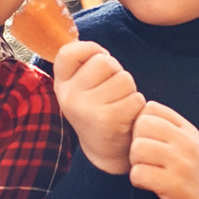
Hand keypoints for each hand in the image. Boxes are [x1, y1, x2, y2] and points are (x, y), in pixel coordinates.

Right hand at [52, 40, 143, 173]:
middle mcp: (69, 96)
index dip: (90, 51)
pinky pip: (135, 99)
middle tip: (112, 91)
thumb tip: (97, 50)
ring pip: (124, 79)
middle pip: (104, 62)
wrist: (105, 148)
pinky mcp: (107, 121)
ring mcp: (86, 109)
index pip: (69, 52)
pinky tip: (126, 117)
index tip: (96, 68)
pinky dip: (137, 106)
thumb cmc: (99, 106)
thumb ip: (84, 63)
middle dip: (116, 72)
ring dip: (129, 90)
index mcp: (61, 84)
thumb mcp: (82, 85)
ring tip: (119, 104)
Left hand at [130, 102, 198, 198]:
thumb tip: (138, 111)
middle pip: (141, 126)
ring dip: (135, 163)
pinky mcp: (175, 185)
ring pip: (138, 148)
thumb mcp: (187, 146)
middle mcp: (187, 143)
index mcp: (188, 130)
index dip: (140, 124)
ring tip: (147, 171)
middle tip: (144, 159)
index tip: (148, 141)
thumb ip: (168, 128)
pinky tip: (149, 185)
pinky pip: (139, 173)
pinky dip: (138, 180)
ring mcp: (182, 164)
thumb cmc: (192, 176)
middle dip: (135, 142)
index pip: (151, 108)